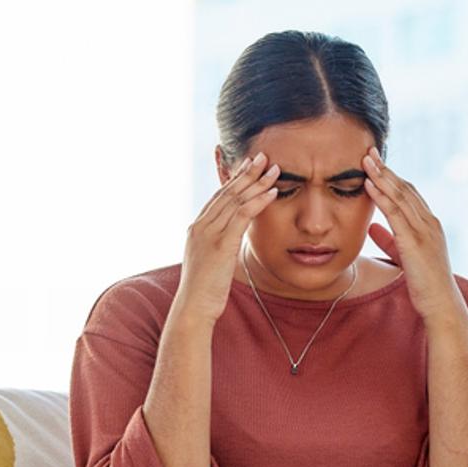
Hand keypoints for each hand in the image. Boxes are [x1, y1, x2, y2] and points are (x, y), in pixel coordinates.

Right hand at [175, 151, 280, 325]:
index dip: (235, 180)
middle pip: (227, 192)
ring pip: (236, 199)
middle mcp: (201, 226)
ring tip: (274, 168)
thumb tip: (227, 246)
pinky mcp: (221, 244)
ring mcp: (209, 233)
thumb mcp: (210, 265)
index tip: (249, 167)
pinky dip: (259, 201)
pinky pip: (242, 215)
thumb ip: (218, 249)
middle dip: (247, 173)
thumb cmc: (203, 294)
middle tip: (264, 156)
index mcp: (197, 229)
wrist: (193, 309)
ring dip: (257, 182)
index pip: (218, 198)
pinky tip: (273, 192)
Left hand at [362, 148, 465, 322]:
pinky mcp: (415, 241)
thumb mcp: (404, 258)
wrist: (441, 304)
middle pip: (405, 188)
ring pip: (400, 196)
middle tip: (369, 152)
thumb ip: (389, 240)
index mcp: (429, 225)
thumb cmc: (425, 285)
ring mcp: (424, 230)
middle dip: (386, 169)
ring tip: (365, 161)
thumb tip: (371, 227)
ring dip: (381, 176)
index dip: (392, 177)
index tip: (376, 164)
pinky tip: (370, 184)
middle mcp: (429, 222)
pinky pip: (395, 213)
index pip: (410, 194)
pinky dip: (382, 196)